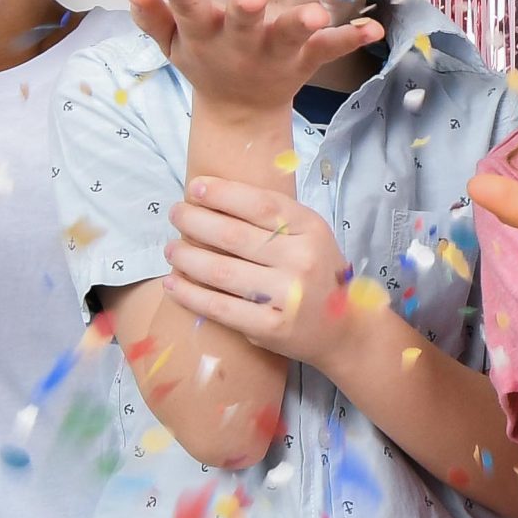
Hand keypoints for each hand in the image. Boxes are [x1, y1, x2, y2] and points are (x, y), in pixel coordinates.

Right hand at [127, 0, 378, 119]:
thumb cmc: (204, 61)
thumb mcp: (171, 44)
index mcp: (205, 34)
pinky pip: (329, 51)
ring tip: (317, 14)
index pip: (186, 5)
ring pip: (287, 39)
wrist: (239, 110)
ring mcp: (275, 54)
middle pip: (241, 26)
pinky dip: (351, 40)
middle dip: (245, 12)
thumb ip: (153, 16)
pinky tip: (375, 29)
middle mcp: (240, 44)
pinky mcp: (304, 61)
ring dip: (301, 26)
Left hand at [160, 178, 362, 368]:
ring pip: (221, 270)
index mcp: (311, 229)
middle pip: (233, 236)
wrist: (346, 329)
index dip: (222, 194)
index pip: (259, 204)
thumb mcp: (311, 236)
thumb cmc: (319, 275)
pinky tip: (173, 283)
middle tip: (175, 214)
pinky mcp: (270, 327)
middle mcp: (301, 259)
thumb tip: (216, 199)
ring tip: (171, 249)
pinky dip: (190, 294)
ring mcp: (287, 295)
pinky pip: (220, 307)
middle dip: (194, 221)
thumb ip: (276, 219)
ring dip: (186, 257)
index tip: (195, 188)